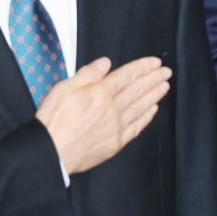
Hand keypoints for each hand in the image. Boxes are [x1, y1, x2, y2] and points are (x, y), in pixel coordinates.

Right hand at [36, 56, 170, 174]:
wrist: (50, 153)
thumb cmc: (53, 122)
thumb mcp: (64, 88)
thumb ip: (87, 74)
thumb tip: (105, 63)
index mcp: (101, 93)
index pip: (128, 75)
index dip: (143, 67)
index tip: (155, 63)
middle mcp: (113, 108)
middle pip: (139, 89)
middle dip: (154, 78)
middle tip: (166, 72)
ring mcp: (116, 126)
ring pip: (141, 106)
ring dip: (155, 95)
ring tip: (164, 86)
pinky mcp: (116, 142)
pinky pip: (137, 127)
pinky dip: (146, 117)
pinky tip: (152, 110)